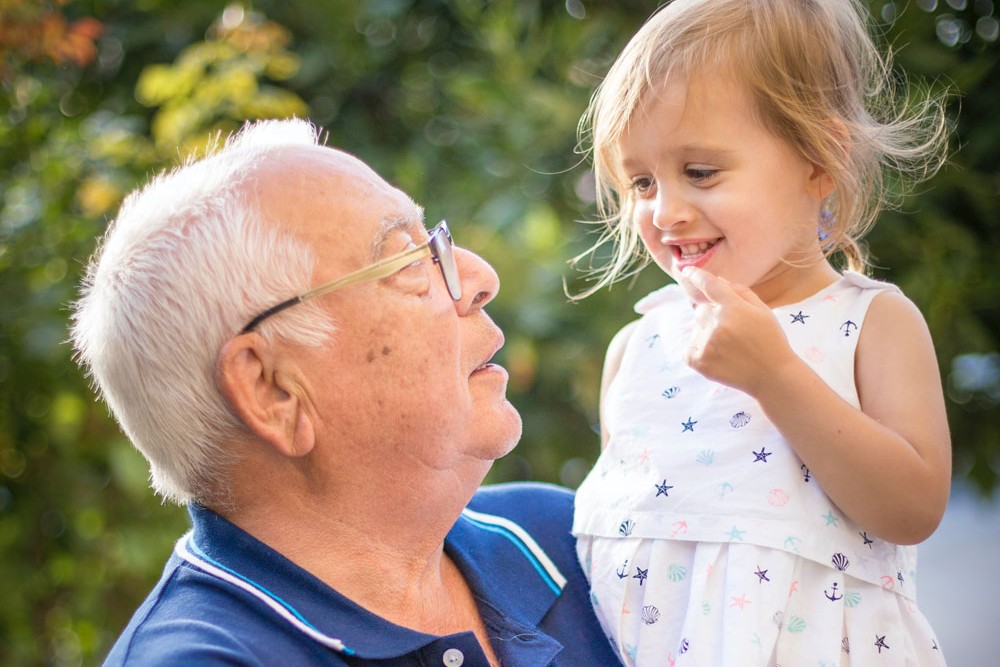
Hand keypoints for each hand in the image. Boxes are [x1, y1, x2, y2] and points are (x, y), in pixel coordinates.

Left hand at [678, 267, 796, 395]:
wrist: (773, 376)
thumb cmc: (770, 340)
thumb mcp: (763, 311)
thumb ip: (740, 292)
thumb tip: (717, 280)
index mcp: (734, 308)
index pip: (710, 285)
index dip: (697, 276)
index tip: (687, 271)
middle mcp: (717, 323)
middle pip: (701, 310)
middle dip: (712, 316)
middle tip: (732, 331)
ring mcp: (707, 343)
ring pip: (696, 330)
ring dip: (707, 334)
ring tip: (730, 348)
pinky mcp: (700, 362)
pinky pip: (688, 350)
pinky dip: (698, 352)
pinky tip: (717, 357)